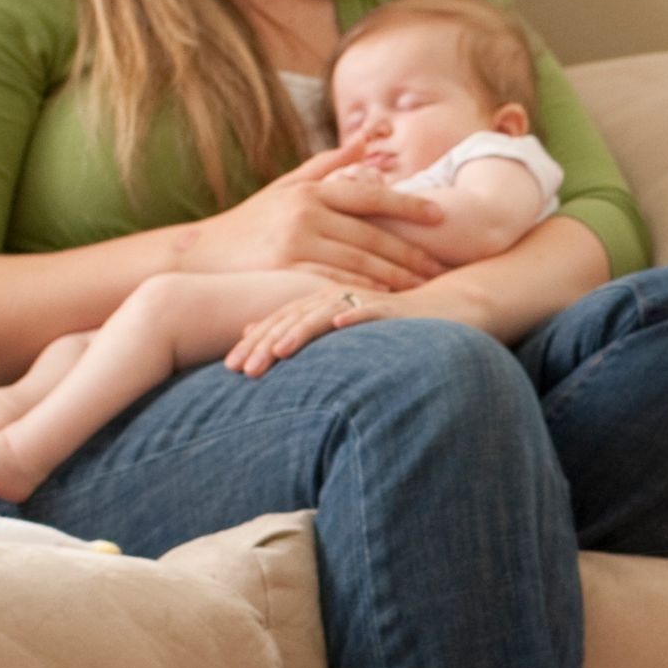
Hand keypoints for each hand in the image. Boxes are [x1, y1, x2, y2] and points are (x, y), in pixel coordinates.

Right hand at [177, 145, 448, 291]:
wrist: (200, 255)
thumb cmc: (252, 222)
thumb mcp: (287, 186)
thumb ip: (330, 164)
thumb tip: (369, 137)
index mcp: (311, 191)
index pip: (370, 196)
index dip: (408, 207)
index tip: (441, 216)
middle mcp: (306, 213)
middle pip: (371, 235)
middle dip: (410, 252)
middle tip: (442, 265)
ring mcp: (294, 244)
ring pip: (358, 262)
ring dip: (395, 276)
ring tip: (424, 287)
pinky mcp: (284, 272)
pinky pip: (333, 285)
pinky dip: (362, 293)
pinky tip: (386, 302)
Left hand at [226, 281, 390, 376]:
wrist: (438, 307)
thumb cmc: (381, 323)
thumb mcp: (332, 325)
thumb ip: (291, 327)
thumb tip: (248, 331)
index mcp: (317, 302)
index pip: (278, 322)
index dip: (254, 342)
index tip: (229, 368)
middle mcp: (335, 297)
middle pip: (294, 319)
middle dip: (267, 343)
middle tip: (243, 370)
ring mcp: (363, 301)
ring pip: (325, 315)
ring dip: (301, 332)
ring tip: (279, 351)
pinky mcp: (392, 308)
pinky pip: (371, 311)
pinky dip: (355, 316)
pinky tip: (339, 325)